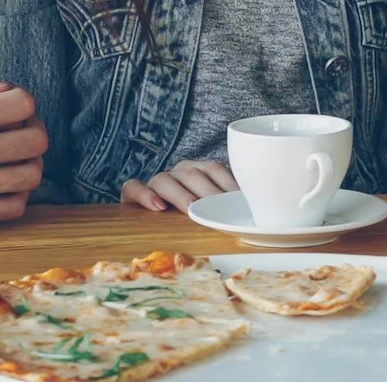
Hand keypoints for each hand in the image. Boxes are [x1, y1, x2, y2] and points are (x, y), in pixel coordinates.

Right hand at [0, 47, 46, 230]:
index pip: (26, 103)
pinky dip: (15, 193)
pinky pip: (16, 206)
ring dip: (26, 162)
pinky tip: (0, 182)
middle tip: (13, 131)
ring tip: (9, 157)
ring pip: (32, 174)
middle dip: (29, 129)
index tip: (4, 106)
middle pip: (37, 139)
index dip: (18, 100)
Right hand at [121, 160, 237, 211]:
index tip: (238, 201)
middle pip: (191, 175)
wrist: (154, 217)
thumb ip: (227, 206)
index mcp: (199, 170)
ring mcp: (156, 181)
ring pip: (164, 179)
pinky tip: (157, 206)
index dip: (226, 184)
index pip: (214, 169)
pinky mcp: (133, 193)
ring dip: (180, 194)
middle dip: (206, 193)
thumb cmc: (192, 215)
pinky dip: (144, 194)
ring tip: (190, 209)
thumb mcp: (213, 210)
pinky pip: (133, 187)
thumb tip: (253, 212)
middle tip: (216, 210)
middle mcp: (178, 172)